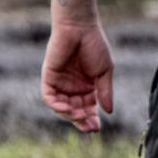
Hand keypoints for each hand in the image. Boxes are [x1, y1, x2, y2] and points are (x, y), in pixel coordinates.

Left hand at [41, 18, 115, 132]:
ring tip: (80, 117)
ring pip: (62, 106)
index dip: (91, 119)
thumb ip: (105, 91)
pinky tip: (67, 109)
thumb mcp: (105, 72)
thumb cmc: (95, 46)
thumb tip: (109, 112)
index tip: (96, 129)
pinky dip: (57, 105)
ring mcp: (60, 83)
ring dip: (69, 115)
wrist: (79, 28)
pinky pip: (49, 97)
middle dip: (81, 120)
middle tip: (90, 128)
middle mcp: (72, 86)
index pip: (88, 108)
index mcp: (87, 86)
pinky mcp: (49, 77)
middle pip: (75, 110)